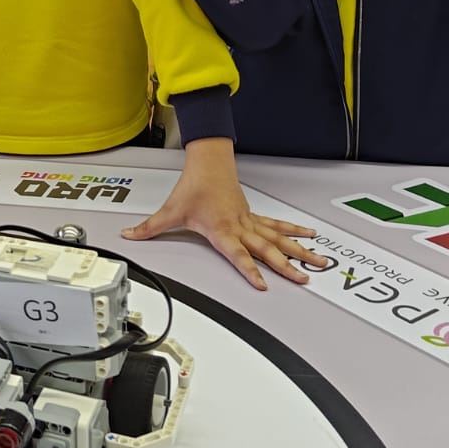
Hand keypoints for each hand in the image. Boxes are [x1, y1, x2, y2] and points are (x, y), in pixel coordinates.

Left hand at [122, 138, 331, 289]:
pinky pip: (277, 226)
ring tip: (319, 262)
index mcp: (222, 230)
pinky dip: (293, 232)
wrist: (208, 162)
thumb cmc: (194, 185)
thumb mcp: (171, 211)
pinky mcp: (253, 216)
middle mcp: (240, 227)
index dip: (249, 270)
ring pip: (279, 239)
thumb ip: (150, 228)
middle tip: (304, 279)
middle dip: (287, 266)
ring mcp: (250, 221)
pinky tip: (309, 236)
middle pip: (268, 249)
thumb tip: (129, 235)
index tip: (263, 285)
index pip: (238, 255)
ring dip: (299, 251)